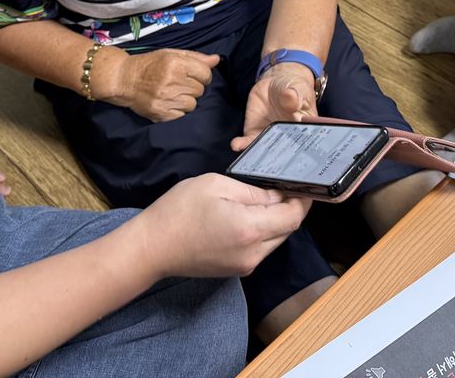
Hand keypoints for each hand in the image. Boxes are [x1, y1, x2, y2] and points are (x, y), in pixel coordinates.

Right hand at [102, 47, 219, 121]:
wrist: (123, 79)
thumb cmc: (149, 64)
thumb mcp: (170, 54)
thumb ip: (195, 57)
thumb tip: (217, 60)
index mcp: (175, 63)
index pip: (206, 74)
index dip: (202, 75)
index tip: (193, 75)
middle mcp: (171, 81)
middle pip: (200, 90)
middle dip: (193, 87)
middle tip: (179, 84)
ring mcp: (166, 99)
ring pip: (193, 104)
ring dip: (186, 100)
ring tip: (173, 93)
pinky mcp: (161, 114)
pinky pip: (182, 115)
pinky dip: (178, 111)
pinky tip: (169, 103)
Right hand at [132, 173, 311, 277]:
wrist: (153, 247)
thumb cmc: (179, 211)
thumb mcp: (215, 185)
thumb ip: (252, 190)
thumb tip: (277, 195)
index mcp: (250, 229)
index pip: (293, 217)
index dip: (302, 199)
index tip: (302, 184)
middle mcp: (253, 252)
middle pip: (287, 229)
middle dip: (289, 208)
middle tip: (282, 186)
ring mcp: (245, 265)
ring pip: (275, 240)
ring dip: (275, 220)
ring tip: (261, 199)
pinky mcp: (236, 270)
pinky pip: (260, 249)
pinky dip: (262, 232)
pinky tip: (247, 216)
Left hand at [231, 62, 317, 151]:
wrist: (275, 82)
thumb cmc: (293, 87)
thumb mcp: (298, 88)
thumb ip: (295, 95)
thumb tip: (291, 97)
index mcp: (303, 131)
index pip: (302, 144)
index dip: (297, 151)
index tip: (292, 154)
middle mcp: (286, 138)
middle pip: (282, 153)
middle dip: (275, 159)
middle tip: (269, 163)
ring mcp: (269, 136)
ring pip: (263, 150)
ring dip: (256, 154)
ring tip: (251, 157)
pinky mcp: (254, 131)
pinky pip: (248, 140)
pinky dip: (242, 144)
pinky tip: (236, 145)